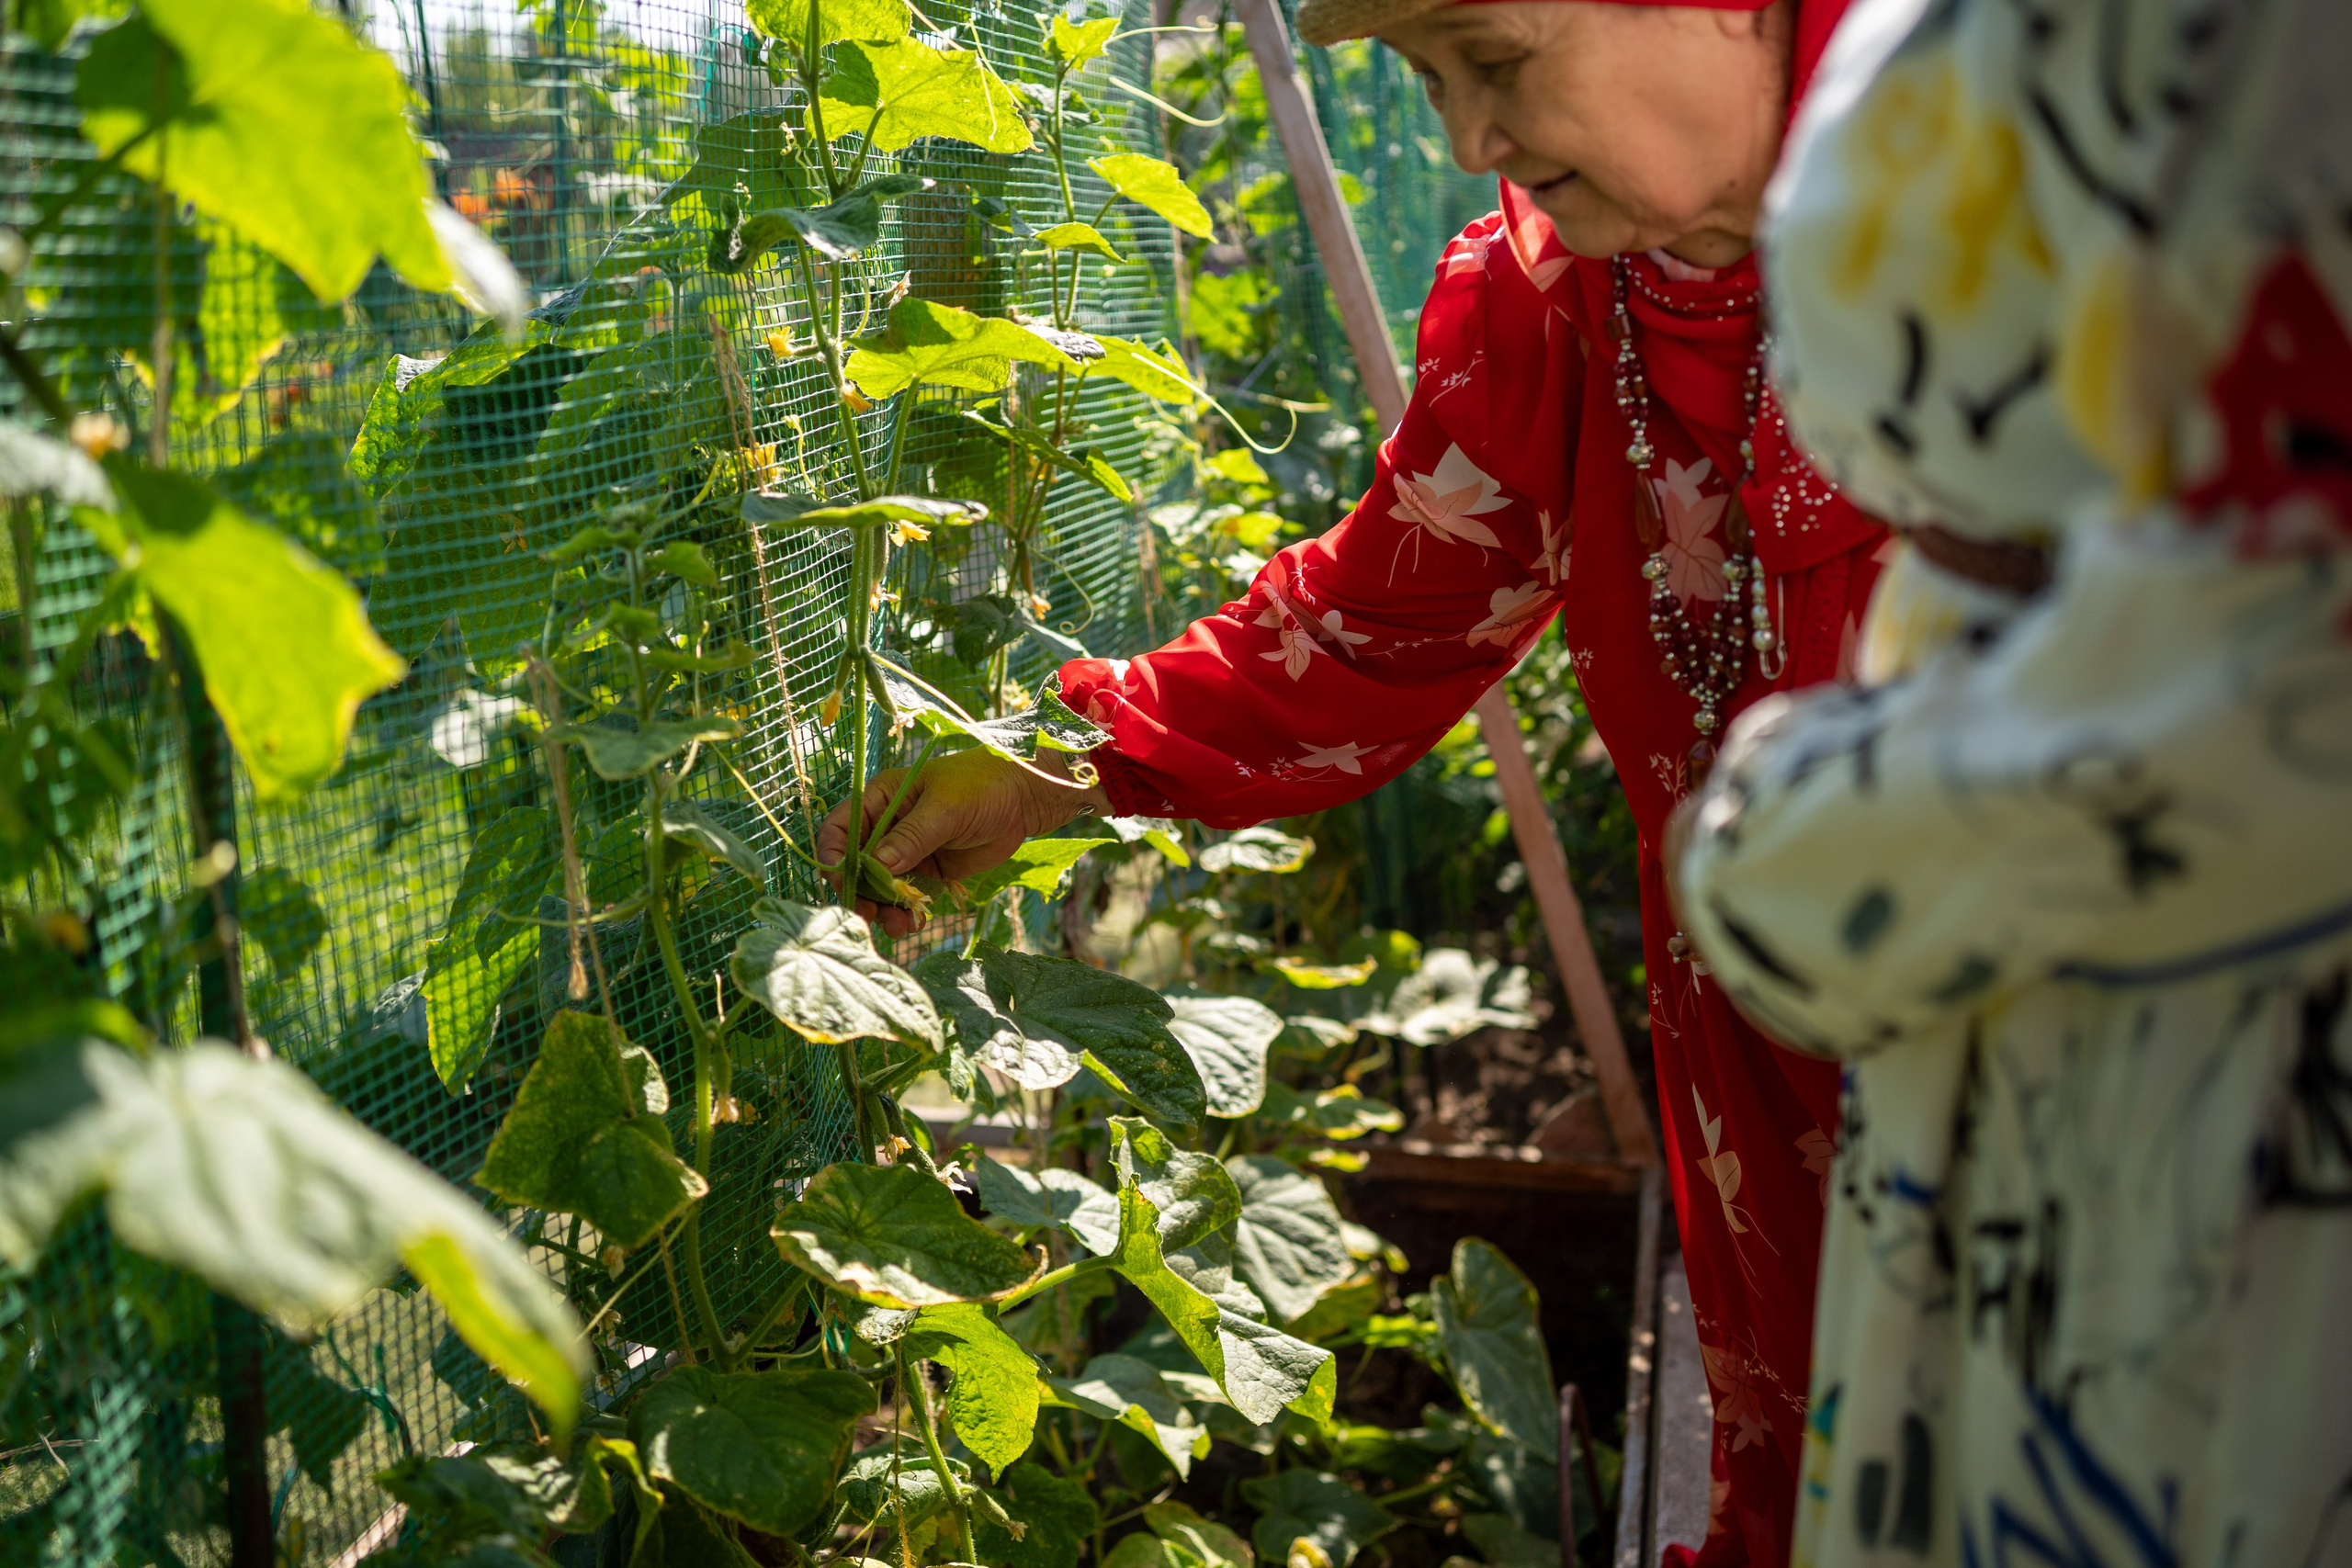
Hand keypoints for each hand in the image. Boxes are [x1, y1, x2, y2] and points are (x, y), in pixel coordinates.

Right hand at [817, 749, 1111, 935]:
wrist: (1025, 797)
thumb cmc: (982, 785)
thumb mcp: (945, 808)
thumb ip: (911, 837)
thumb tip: (876, 867)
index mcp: (880, 799)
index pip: (840, 829)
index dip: (833, 856)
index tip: (840, 882)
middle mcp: (887, 826)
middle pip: (856, 866)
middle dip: (860, 893)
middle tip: (868, 916)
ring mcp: (907, 851)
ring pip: (880, 887)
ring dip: (883, 909)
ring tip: (898, 927)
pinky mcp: (929, 871)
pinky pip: (907, 896)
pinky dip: (906, 912)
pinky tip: (914, 925)